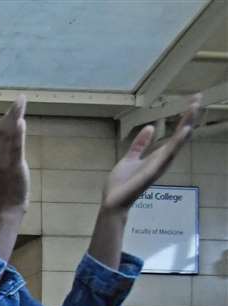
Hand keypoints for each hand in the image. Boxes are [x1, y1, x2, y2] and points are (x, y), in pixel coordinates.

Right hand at [0, 97, 29, 213]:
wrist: (6, 209)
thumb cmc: (1, 194)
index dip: (4, 121)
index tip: (11, 109)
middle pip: (2, 132)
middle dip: (11, 114)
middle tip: (19, 98)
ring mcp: (4, 161)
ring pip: (8, 136)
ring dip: (15, 118)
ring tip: (20, 103)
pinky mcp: (15, 166)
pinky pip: (15, 148)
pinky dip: (17, 134)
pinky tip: (20, 121)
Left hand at [103, 95, 200, 211]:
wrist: (112, 202)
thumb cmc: (121, 184)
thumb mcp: (130, 159)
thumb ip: (140, 145)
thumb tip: (151, 127)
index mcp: (158, 156)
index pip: (175, 134)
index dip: (184, 118)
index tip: (193, 100)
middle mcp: (163, 159)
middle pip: (180, 135)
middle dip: (189, 117)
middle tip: (198, 98)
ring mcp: (160, 165)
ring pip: (177, 142)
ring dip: (186, 125)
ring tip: (195, 108)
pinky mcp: (154, 171)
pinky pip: (167, 155)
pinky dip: (177, 142)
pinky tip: (185, 130)